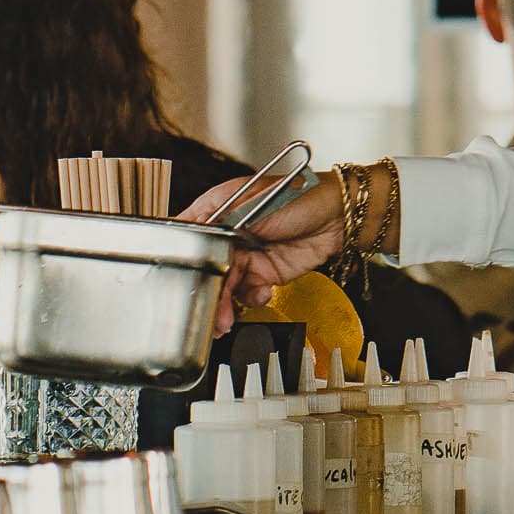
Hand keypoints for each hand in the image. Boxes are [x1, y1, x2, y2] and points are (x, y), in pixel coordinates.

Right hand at [181, 172, 348, 333]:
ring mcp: (246, 255)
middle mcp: (228, 234)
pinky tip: (263, 292)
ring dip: (224, 304)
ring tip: (226, 318)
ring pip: (225, 285)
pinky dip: (251, 298)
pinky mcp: (264, 274)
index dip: (179, 256)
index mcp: (218, 209)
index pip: (188, 234)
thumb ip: (219, 221)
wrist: (337, 217)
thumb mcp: (252, 203)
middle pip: (205, 267)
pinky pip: (247, 293)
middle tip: (204, 311)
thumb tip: (191, 234)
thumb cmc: (299, 195)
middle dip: (204, 292)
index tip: (175, 277)